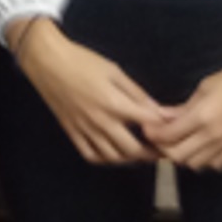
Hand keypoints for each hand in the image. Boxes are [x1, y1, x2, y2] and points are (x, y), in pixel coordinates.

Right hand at [10, 18, 170, 164]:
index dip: (164, 127)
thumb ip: (137, 94)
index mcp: (115, 104)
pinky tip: (114, 154)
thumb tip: (158, 110)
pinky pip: (91, 155)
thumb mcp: (115, 71)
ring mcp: (85, 130)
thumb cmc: (83, 62)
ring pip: (112, 157)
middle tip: (162, 150)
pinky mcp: (73, 133)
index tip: (173, 128)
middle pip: (132, 149)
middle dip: (151, 152)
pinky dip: (105, 159)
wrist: (48, 63)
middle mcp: (101, 122)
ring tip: (141, 153)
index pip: (147, 123)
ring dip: (130, 159)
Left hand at [142, 47, 221, 172]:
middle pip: (178, 156)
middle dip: (164, 149)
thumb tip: (161, 117)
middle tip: (160, 138)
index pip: (168, 137)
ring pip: (196, 164)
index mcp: (202, 116)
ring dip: (183, 156)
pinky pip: (215, 164)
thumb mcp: (204, 88)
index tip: (147, 129)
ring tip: (179, 142)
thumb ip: (182, 108)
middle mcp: (214, 135)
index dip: (153, 135)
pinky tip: (201, 147)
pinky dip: (203, 159)